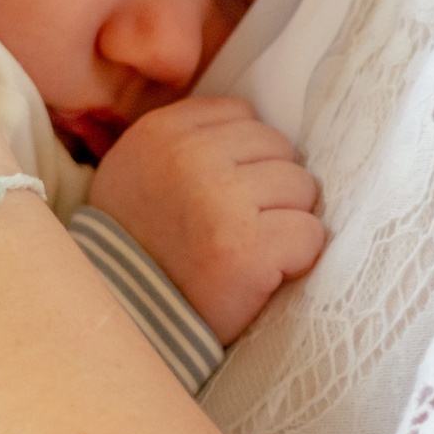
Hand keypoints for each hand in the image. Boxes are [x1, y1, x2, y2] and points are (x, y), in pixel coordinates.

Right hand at [87, 97, 325, 341]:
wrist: (124, 319)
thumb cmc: (137, 246)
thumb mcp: (138, 170)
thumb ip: (187, 140)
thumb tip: (256, 128)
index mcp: (162, 132)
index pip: (243, 114)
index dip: (245, 156)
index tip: (225, 191)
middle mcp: (191, 157)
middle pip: (279, 148)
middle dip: (270, 187)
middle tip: (238, 226)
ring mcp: (222, 200)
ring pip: (301, 187)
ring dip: (285, 221)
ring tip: (247, 248)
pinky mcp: (250, 248)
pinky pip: (310, 234)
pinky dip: (296, 258)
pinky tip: (261, 273)